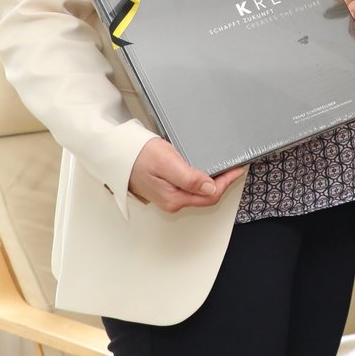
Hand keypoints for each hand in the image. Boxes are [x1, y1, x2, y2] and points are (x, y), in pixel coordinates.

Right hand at [127, 137, 243, 212]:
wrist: (117, 153)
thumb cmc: (139, 156)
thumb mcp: (167, 163)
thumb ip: (189, 178)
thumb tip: (209, 188)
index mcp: (174, 198)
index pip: (210, 196)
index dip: (227, 182)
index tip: (237, 169)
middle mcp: (172, 202)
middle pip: (206, 197)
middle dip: (223, 183)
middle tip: (235, 168)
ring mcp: (169, 197)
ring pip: (199, 194)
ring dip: (213, 182)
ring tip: (224, 168)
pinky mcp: (166, 190)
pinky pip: (190, 189)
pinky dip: (202, 180)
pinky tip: (205, 170)